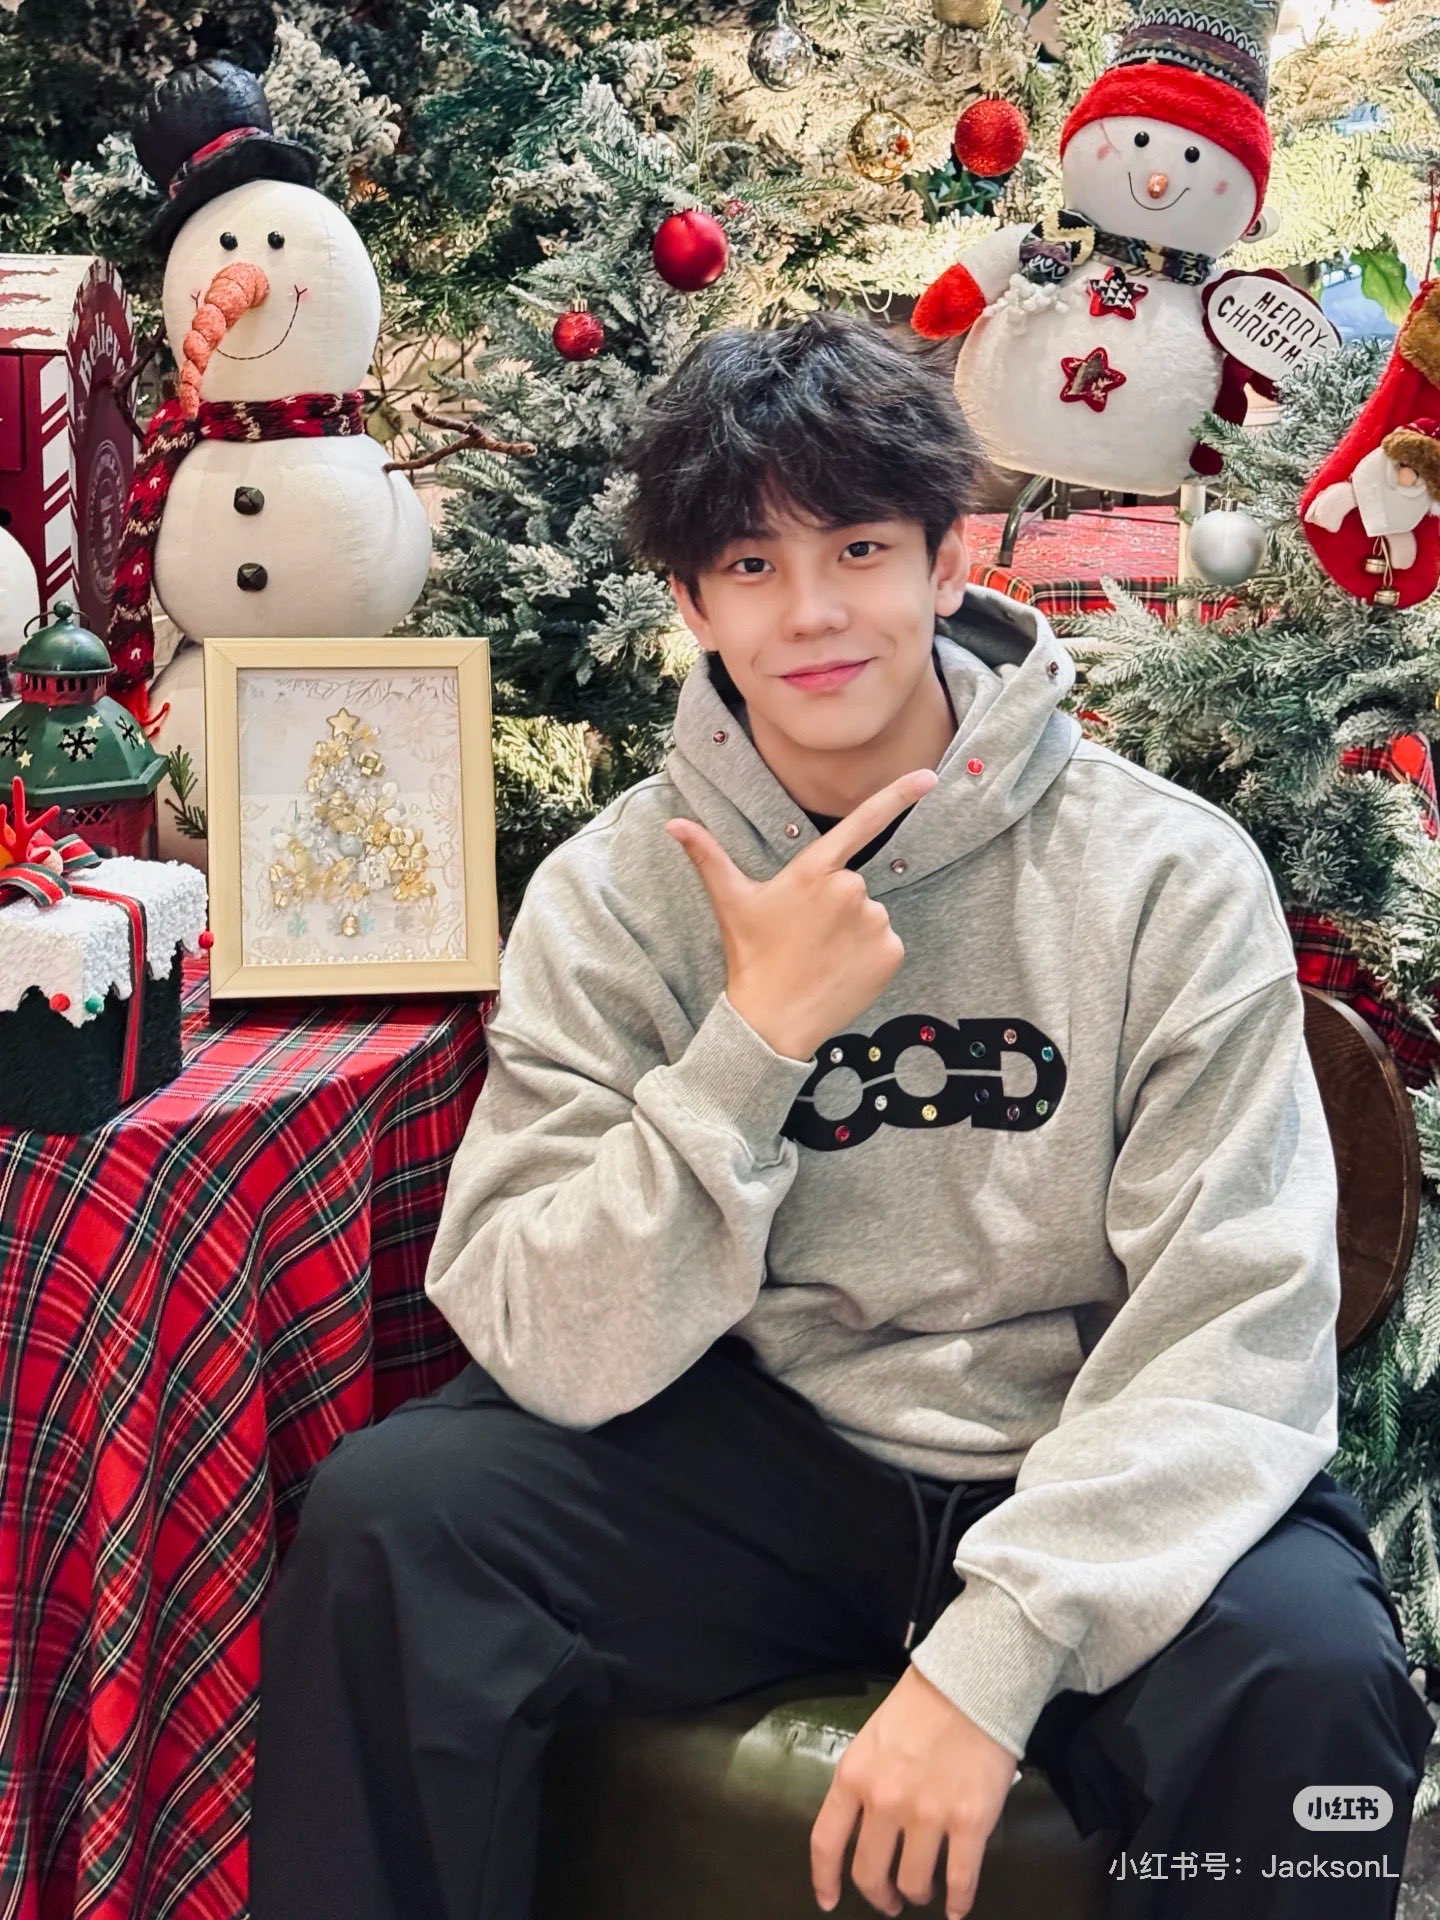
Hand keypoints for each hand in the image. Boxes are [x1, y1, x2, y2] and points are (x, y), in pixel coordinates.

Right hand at [666, 767, 936, 1062]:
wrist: (773, 1022)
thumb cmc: (751, 957)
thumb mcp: (730, 902)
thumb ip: (707, 856)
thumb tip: (672, 823)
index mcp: (813, 871)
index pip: (862, 823)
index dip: (897, 796)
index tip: (927, 776)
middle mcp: (849, 890)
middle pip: (854, 884)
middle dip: (835, 905)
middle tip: (805, 936)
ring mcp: (874, 922)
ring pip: (870, 915)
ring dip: (852, 931)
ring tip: (821, 956)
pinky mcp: (891, 952)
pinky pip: (886, 943)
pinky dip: (869, 955)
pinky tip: (841, 971)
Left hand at [810, 1666, 1019, 1918]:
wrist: (972, 1681)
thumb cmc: (920, 1703)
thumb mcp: (873, 1738)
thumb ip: (865, 1780)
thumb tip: (865, 1822)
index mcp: (854, 1776)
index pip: (826, 1841)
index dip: (824, 1879)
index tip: (829, 1901)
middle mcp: (884, 1802)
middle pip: (869, 1872)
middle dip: (878, 1895)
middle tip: (889, 1901)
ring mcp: (928, 1815)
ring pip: (913, 1882)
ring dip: (917, 1894)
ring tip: (923, 1891)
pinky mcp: (970, 1823)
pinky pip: (960, 1881)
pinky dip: (959, 1903)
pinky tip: (957, 1908)